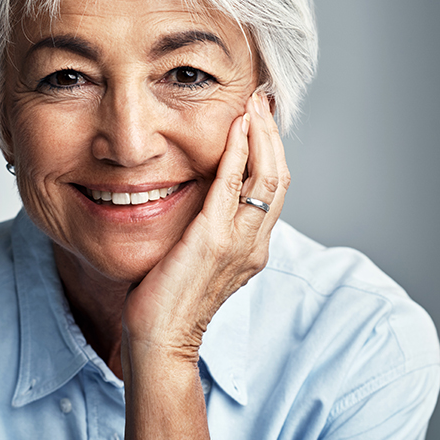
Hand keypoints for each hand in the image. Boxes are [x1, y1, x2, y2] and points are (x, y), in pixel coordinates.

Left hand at [122, 92, 289, 361]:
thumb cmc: (170, 300)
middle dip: (272, 136)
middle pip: (278, 178)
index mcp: (252, 248)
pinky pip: (232, 188)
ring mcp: (238, 243)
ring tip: (253, 106)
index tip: (260, 120)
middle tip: (262, 101)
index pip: (272, 190)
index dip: (271, 152)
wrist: (160, 338)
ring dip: (261, 137)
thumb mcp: (198, 259)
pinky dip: (237, 154)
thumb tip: (199, 198)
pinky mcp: (212, 241)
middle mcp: (254, 244)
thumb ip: (209, 229)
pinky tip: (236, 129)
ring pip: (266, 178)